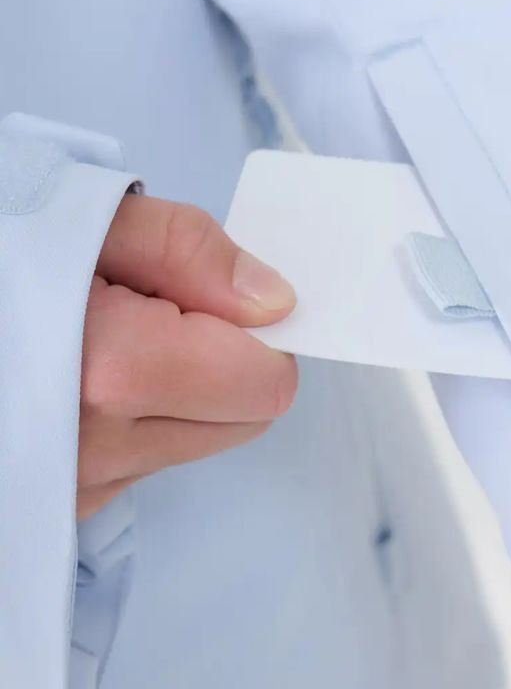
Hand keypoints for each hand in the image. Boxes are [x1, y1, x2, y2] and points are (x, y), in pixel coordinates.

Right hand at [77, 195, 296, 518]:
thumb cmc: (2, 246)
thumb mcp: (95, 218)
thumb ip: (194, 253)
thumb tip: (276, 304)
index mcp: (112, 369)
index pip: (264, 384)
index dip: (262, 337)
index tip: (227, 303)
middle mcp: (95, 445)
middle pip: (242, 419)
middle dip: (227, 362)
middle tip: (167, 312)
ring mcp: (74, 484)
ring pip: (197, 440)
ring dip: (183, 390)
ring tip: (113, 339)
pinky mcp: (62, 500)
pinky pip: (147, 458)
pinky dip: (143, 417)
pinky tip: (91, 377)